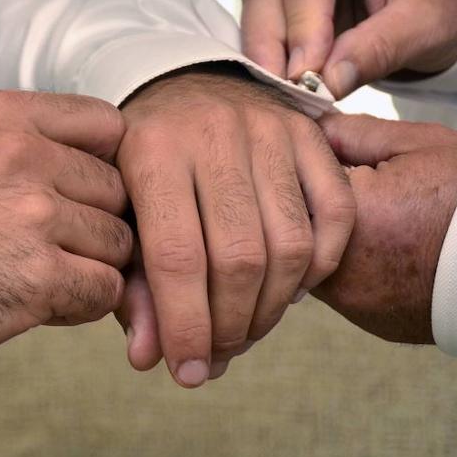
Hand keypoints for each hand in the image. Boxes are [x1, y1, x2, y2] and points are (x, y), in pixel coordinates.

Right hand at [0, 91, 133, 372]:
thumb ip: (26, 143)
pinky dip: (84, 304)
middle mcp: (22, 155)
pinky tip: (44, 304)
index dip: (104, 165)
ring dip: (92, 266)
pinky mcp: (40, 276)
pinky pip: (106, 289)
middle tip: (52, 248)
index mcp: (3, 116)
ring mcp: (34, 215)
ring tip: (40, 276)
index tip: (81, 193)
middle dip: (96, 224)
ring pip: (119, 242)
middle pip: (117, 189)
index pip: (107, 124)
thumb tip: (106, 160)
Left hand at [116, 66, 354, 386]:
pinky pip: (335, 216)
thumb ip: (133, 287)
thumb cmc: (142, 162)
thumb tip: (150, 359)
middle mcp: (213, 133)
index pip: (176, 257)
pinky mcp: (310, 131)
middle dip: (230, 325)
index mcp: (151, 151)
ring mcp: (269, 128)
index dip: (185, 327)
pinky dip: (319, 267)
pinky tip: (289, 288)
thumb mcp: (120, 214)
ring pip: (290, 244)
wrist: (180, 83)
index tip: (186, 373)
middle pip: (239, 258)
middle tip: (218, 355)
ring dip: (272, 308)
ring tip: (247, 329)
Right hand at [240, 0, 456, 97]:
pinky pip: (262, 19)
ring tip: (285, 95)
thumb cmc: (442, 0)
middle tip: (287, 93)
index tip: (308, 76)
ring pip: (257, 3)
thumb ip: (378, 49)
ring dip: (264, 52)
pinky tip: (283, 84)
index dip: (302, 24)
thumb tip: (327, 82)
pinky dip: (269, 53)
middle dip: (272, 43)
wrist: (441, 1)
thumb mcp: (427, 26)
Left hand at [313, 113, 456, 342]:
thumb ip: (352, 133)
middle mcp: (341, 268)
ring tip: (372, 214)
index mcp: (349, 215)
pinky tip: (384, 245)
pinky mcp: (371, 321)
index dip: (304, 161)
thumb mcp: (419, 143)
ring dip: (322, 237)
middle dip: (305, 203)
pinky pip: (341, 287)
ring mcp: (355, 302)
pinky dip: (350, 266)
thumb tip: (310, 126)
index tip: (324, 151)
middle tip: (345, 183)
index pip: (290, 179)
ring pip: (311, 261)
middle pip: (291, 228)